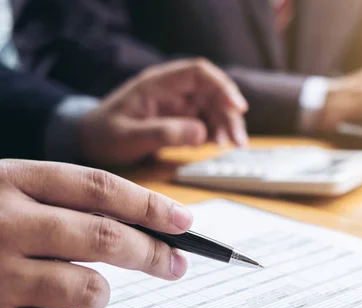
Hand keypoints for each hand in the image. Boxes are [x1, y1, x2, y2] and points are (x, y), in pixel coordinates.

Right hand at [0, 159, 193, 307]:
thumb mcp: (4, 189)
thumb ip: (62, 201)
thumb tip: (140, 225)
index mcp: (10, 180)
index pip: (100, 188)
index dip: (150, 205)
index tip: (183, 221)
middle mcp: (4, 224)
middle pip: (107, 239)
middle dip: (153, 253)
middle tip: (175, 263)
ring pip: (89, 290)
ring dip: (99, 293)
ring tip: (81, 286)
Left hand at [79, 59, 247, 166]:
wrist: (88, 141)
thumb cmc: (104, 134)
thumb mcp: (129, 136)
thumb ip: (164, 133)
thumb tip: (202, 133)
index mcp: (159, 84)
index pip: (199, 73)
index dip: (222, 86)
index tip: (237, 107)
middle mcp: (172, 91)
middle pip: (213, 93)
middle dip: (230, 114)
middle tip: (238, 141)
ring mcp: (178, 105)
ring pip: (213, 108)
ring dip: (227, 125)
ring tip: (232, 146)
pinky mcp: (180, 119)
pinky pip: (206, 121)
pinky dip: (217, 132)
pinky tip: (218, 145)